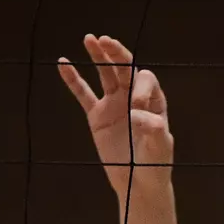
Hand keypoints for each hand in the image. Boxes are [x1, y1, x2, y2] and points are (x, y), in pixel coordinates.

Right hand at [56, 34, 172, 200]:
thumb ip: (154, 129)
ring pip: (104, 75)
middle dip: (116, 54)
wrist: (138, 184)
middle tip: (106, 41)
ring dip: (98, 56)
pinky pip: (83, 94)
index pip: (145, 81)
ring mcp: (114, 105)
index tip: (136, 105)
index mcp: (153, 102)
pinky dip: (73, 79)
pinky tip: (63, 63)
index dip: (140, 86)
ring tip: (90, 38)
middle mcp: (133, 98)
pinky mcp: (97, 116)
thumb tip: (135, 112)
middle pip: (124, 69)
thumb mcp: (160, 148)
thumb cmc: (155, 165)